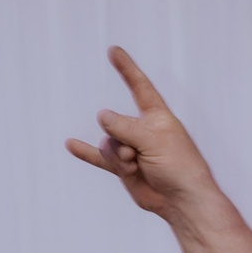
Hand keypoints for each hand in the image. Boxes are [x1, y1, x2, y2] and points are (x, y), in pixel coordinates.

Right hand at [67, 49, 215, 219]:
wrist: (182, 202)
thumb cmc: (178, 167)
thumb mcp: (153, 141)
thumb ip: (125, 127)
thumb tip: (101, 115)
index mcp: (157, 117)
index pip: (139, 86)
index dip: (127, 68)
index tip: (113, 50)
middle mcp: (143, 130)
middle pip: (115, 123)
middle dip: (122, 141)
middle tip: (136, 155)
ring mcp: (131, 149)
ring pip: (108, 144)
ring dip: (117, 157)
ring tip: (133, 167)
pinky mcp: (123, 168)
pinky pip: (100, 158)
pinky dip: (85, 152)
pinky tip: (70, 144)